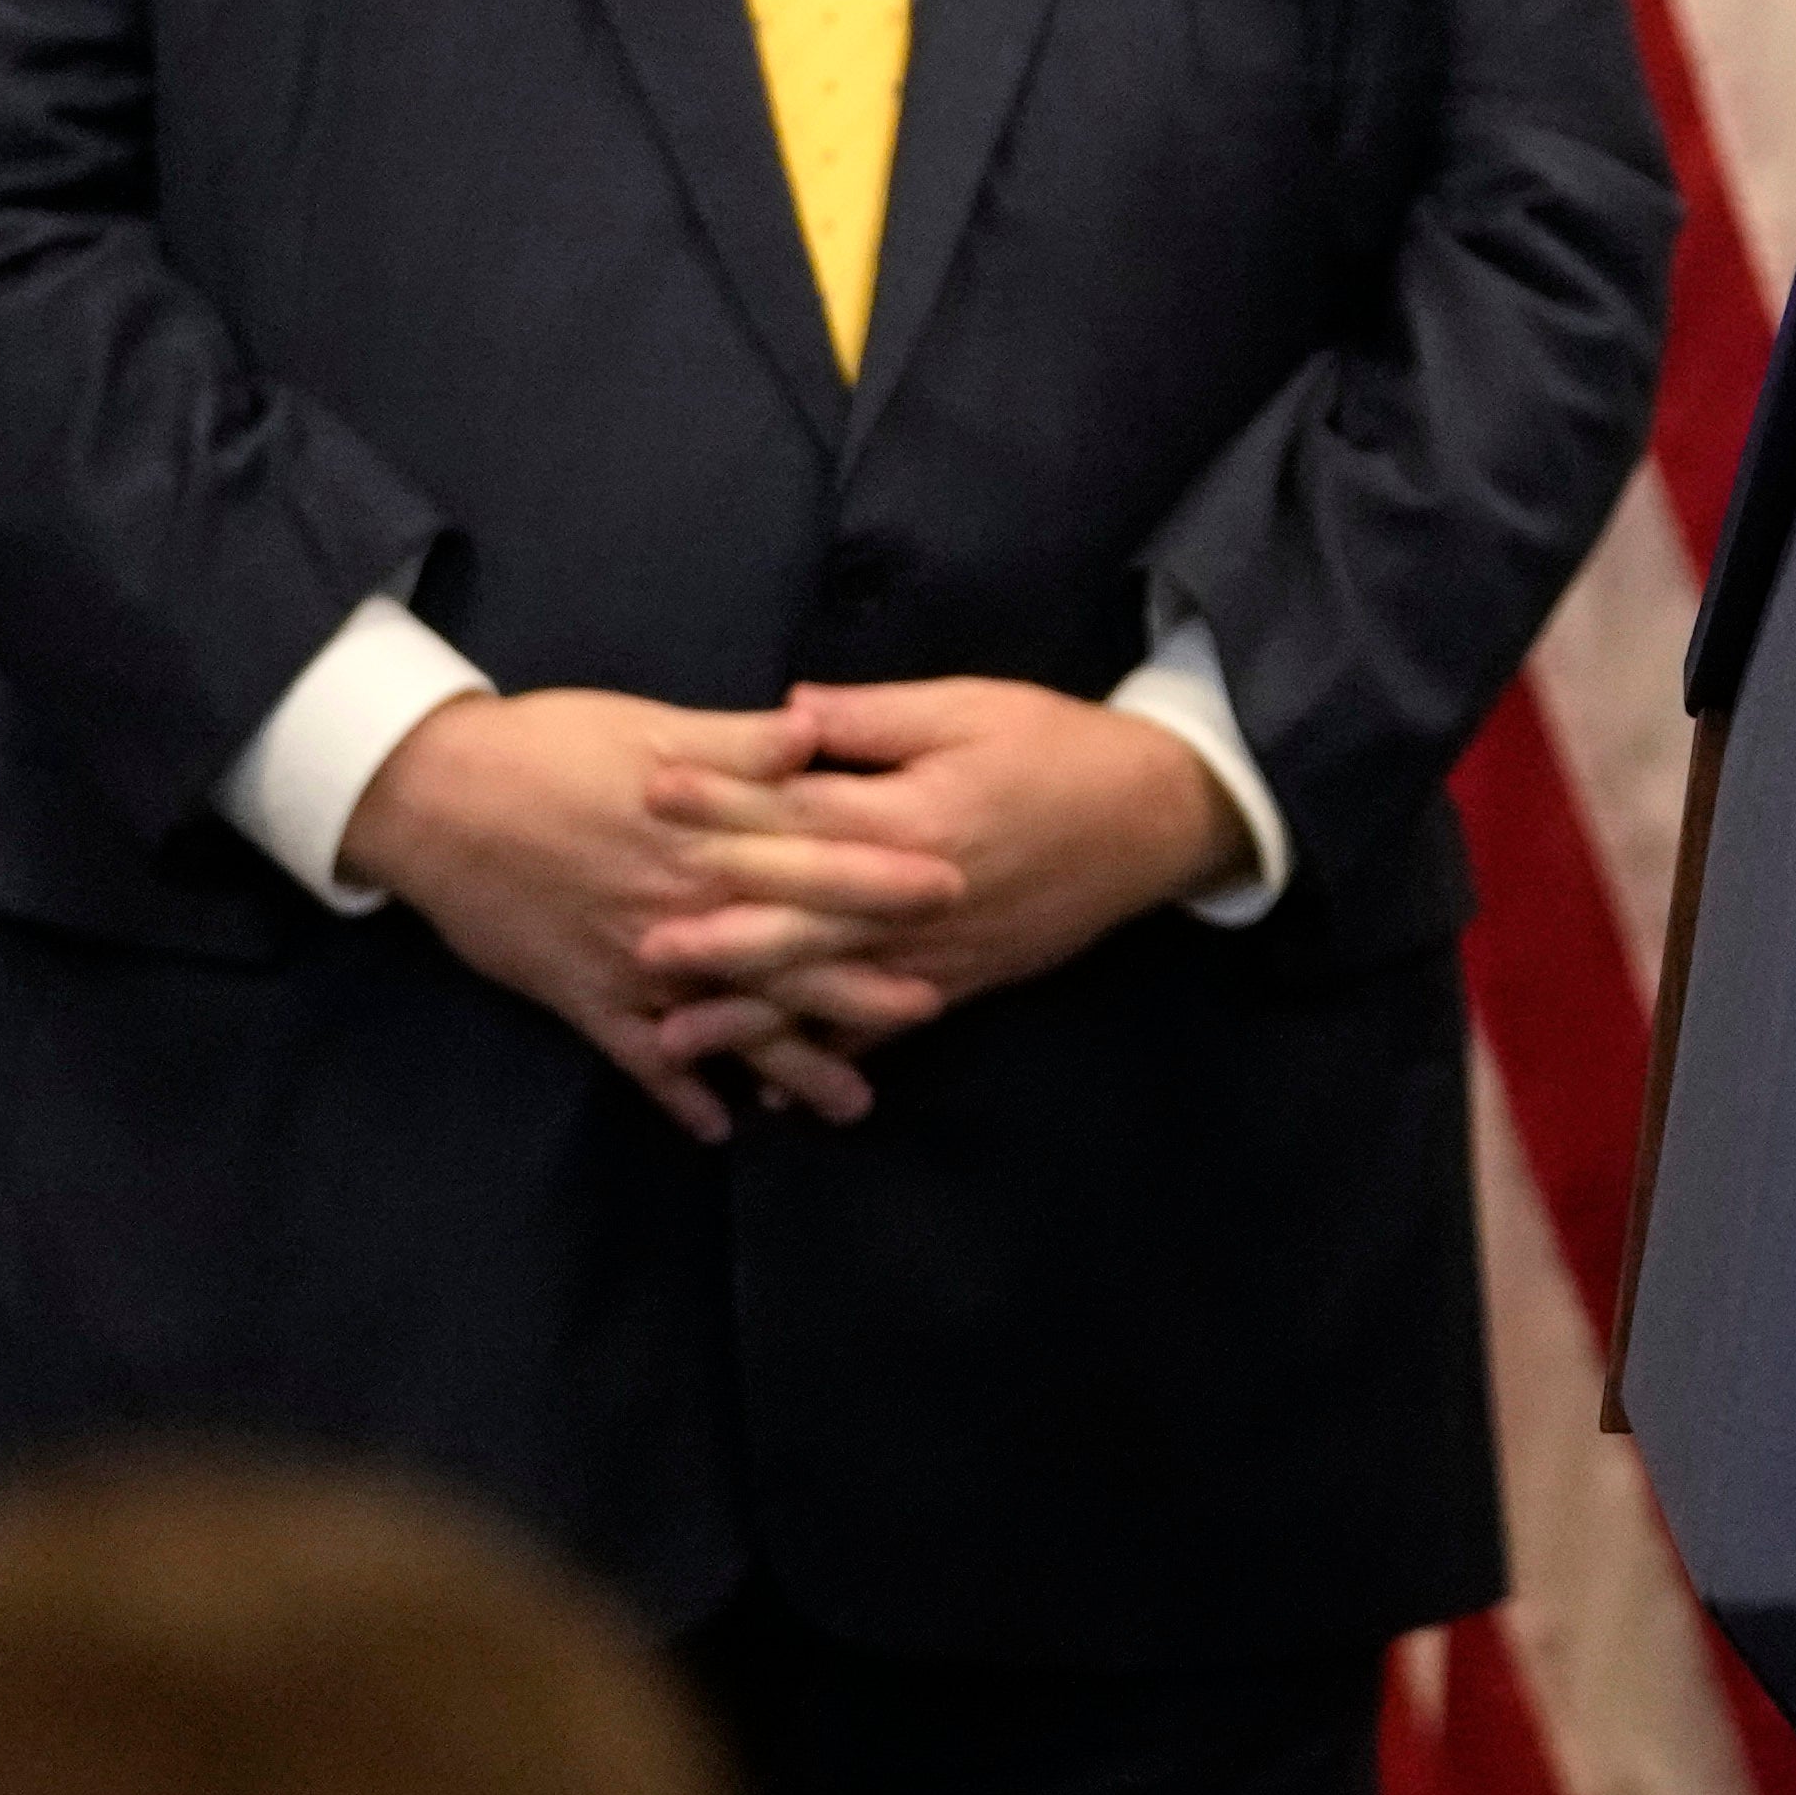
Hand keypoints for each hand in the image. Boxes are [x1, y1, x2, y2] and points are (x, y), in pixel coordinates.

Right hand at [338, 686, 967, 1139]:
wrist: (432, 794)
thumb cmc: (550, 744)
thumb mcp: (655, 726)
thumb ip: (743, 742)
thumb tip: (818, 730)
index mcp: (707, 836)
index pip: (817, 860)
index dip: (885, 877)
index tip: (957, 888)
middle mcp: (681, 908)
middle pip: (789, 953)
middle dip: (862, 984)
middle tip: (936, 1006)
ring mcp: (632, 961)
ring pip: (728, 1023)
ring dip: (790, 1062)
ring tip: (853, 1101)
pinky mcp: (582, 995)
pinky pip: (639, 1057)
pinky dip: (676, 1094)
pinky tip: (719, 1128)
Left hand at [640, 675, 1251, 1015]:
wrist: (1157, 818)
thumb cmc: (1060, 748)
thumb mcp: (973, 706)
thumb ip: (880, 717)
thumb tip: (789, 714)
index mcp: (918, 816)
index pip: (802, 814)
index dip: (724, 802)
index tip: (651, 791)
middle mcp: (919, 897)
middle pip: (803, 918)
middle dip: (717, 932)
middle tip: (638, 941)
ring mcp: (938, 952)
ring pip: (831, 991)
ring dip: (751, 1015)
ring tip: (673, 1035)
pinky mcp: (959, 983)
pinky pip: (883, 1031)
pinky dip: (827, 1061)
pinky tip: (769, 1088)